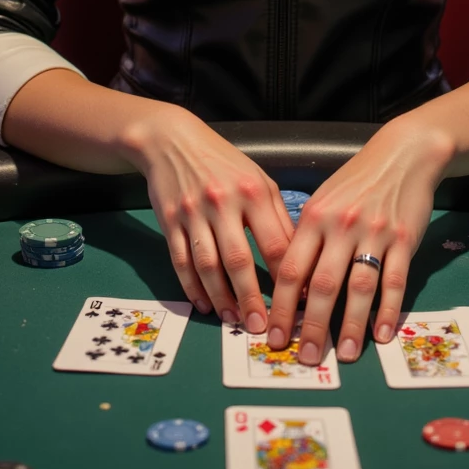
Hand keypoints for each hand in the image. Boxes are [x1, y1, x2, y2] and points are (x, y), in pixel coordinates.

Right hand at [139, 108, 293, 331]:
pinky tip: (204, 303)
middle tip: (261, 327)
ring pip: (207, 265)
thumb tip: (299, 258)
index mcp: (253, 191)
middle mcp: (223, 202)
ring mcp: (193, 212)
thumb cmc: (223, 163)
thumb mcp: (258, 179)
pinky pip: (181, 261)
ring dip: (221, 298)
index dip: (288, 277)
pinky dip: (192, 287)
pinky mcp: (169, 221)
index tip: (297, 303)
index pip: (275, 242)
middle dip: (251, 299)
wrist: (172, 141)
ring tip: (233, 320)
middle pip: (238, 260)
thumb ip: (278, 216)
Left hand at [266, 113, 453, 365]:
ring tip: (343, 355)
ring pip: (360, 287)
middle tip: (304, 358)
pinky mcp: (405, 238)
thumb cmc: (356, 182)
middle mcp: (342, 226)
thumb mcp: (322, 201)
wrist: (402, 155)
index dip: (282, 307)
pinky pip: (395, 281)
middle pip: (323, 285)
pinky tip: (382, 334)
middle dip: (311, 326)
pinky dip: (388, 310)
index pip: (292, 269)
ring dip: (350, 326)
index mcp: (315, 217)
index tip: (274, 336)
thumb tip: (294, 287)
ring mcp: (375, 232)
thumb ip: (308, 239)